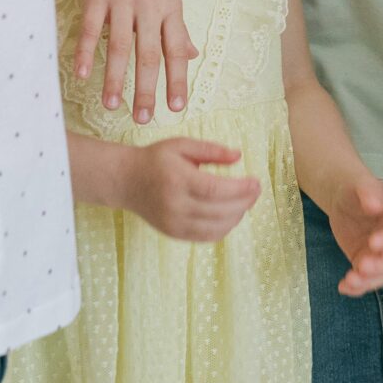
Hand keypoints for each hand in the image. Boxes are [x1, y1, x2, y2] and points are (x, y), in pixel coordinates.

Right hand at [65, 0, 197, 123]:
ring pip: (121, 47)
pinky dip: (87, 53)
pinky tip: (82, 75)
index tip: (176, 108)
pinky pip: (92, 28)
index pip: (176, 51)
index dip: (178, 80)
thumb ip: (178, 25)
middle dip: (147, 90)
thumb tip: (194, 55)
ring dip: (115, 80)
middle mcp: (149, 6)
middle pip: (150, 55)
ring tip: (112, 106)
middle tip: (143, 119)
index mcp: (170, 7)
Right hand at [121, 139, 260, 242]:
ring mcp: (174, 222)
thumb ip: (211, 150)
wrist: (126, 181)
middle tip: (256, 190)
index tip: (256, 182)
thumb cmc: (155, 159)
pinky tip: (231, 215)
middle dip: (244, 202)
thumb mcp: (181, 145)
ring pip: (216, 228)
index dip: (240, 189)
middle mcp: (175, 204)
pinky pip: (206, 237)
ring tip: (245, 202)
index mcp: (177, 179)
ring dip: (237, 216)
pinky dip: (224, 228)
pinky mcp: (174, 233)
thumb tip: (238, 156)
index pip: (215, 190)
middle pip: (219, 211)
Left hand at [322, 177, 382, 296]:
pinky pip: (366, 280)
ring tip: (350, 279)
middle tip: (362, 265)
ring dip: (368, 281)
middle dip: (380, 265)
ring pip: (382, 274)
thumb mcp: (362, 183)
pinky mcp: (366, 262)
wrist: (344, 198)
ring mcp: (381, 254)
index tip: (373, 242)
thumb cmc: (357, 187)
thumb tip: (374, 204)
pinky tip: (343, 287)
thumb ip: (370, 190)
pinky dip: (356, 287)